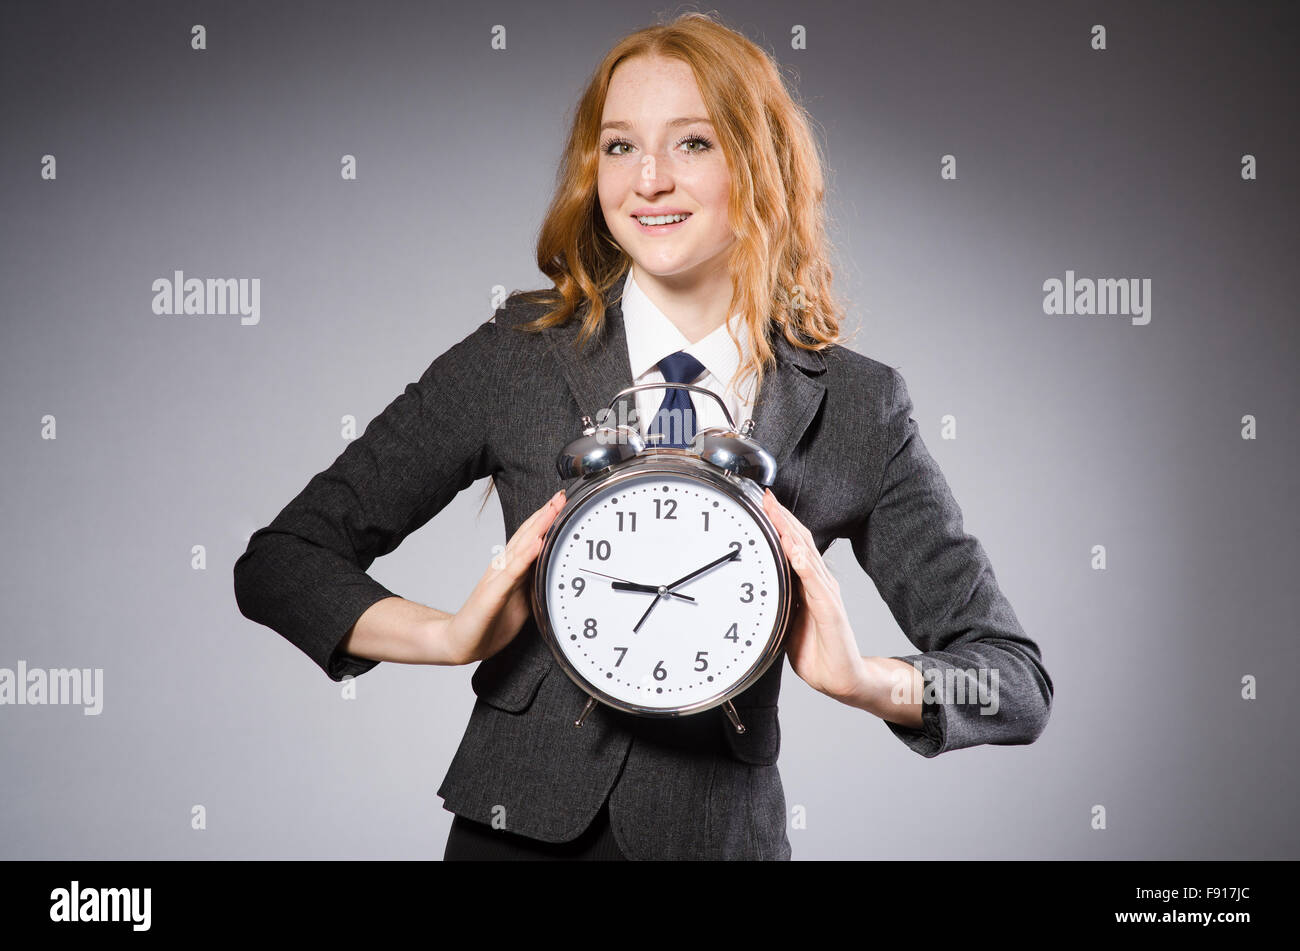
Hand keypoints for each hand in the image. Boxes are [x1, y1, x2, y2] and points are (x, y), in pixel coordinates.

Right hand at [441, 490, 565, 664]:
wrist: (461, 641)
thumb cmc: (491, 621)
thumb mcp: (521, 600)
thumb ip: (534, 582)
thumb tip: (555, 572)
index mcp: (510, 568)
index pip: (530, 537)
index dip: (545, 519)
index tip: (562, 502)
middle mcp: (502, 567)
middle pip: (527, 535)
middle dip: (545, 514)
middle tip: (561, 496)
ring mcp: (497, 578)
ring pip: (521, 547)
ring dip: (538, 527)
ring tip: (552, 509)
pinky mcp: (493, 594)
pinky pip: (513, 573)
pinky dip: (526, 556)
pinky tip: (537, 543)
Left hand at [762, 488, 869, 701]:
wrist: (842, 678)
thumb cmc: (816, 649)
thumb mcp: (787, 618)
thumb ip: (779, 596)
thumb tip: (759, 582)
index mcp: (808, 582)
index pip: (794, 543)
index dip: (780, 521)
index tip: (763, 501)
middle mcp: (820, 583)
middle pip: (800, 541)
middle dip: (782, 517)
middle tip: (766, 496)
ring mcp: (827, 596)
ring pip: (807, 556)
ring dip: (791, 533)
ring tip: (777, 513)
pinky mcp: (830, 613)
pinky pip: (816, 586)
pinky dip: (805, 567)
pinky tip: (795, 553)